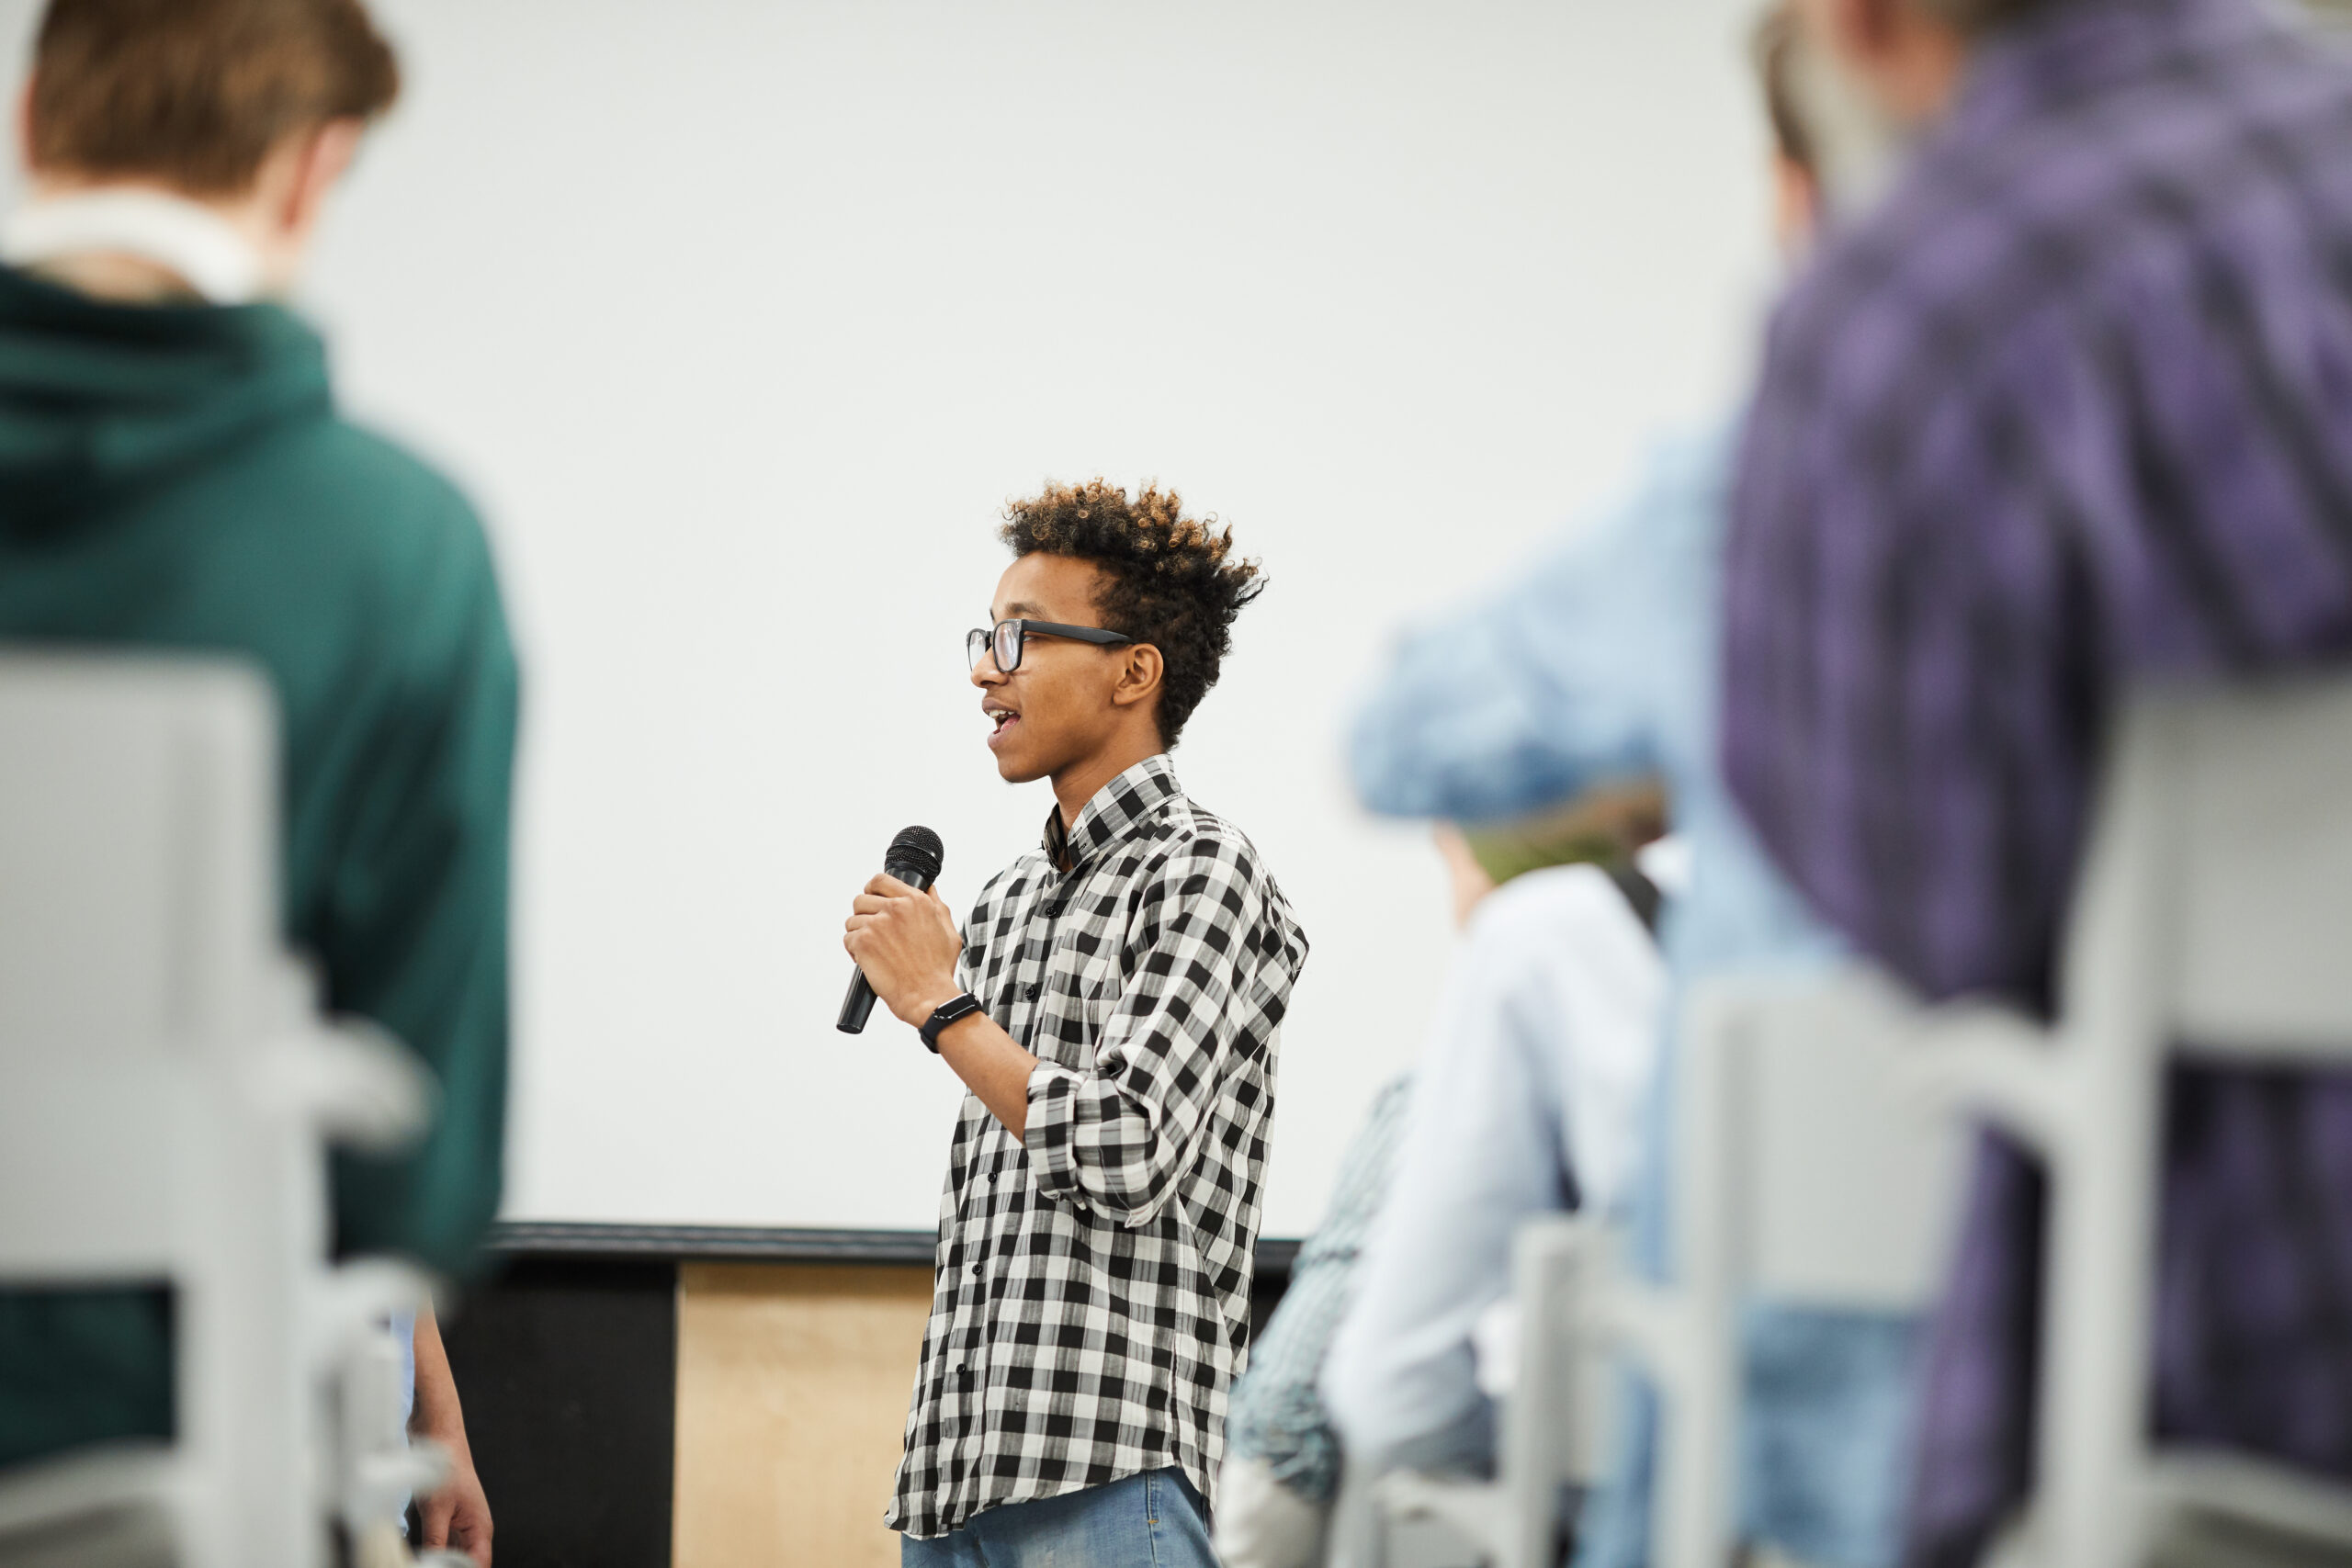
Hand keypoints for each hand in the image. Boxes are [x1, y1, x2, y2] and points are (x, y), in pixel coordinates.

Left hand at [417, 1444, 492, 1565]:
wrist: (440, 1436)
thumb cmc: (447, 1465)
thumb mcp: (436, 1511)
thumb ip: (435, 1543)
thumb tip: (430, 1564)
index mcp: (481, 1526)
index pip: (480, 1564)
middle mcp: (475, 1527)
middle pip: (469, 1561)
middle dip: (454, 1566)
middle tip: (430, 1565)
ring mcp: (462, 1523)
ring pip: (457, 1554)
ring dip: (444, 1561)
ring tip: (426, 1561)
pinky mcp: (449, 1519)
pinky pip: (446, 1545)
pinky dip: (436, 1552)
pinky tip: (422, 1554)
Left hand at [844, 875, 963, 1026]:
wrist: (928, 996)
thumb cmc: (938, 969)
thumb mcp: (948, 931)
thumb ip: (936, 905)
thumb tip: (929, 889)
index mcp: (916, 901)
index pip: (881, 880)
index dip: (873, 889)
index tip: (872, 898)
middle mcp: (896, 908)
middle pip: (862, 899)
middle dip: (865, 915)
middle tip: (875, 933)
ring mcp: (877, 924)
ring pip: (852, 921)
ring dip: (859, 935)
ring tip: (875, 950)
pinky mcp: (863, 943)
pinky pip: (848, 939)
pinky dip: (854, 951)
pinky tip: (870, 961)